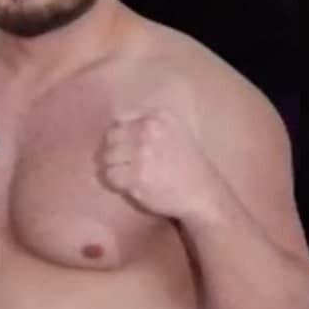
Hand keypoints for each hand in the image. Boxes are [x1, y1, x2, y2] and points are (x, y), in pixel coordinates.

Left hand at [97, 107, 216, 219]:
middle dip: (114, 150)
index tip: (126, 147)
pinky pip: (110, 175)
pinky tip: (129, 184)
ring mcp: (142, 154)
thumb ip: (147, 124)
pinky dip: (116, 182)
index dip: (120, 135)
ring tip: (127, 174)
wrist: (201, 191)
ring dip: (113, 167)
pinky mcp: (136, 177)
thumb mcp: (173, 131)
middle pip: (110, 136)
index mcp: (157, 117)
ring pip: (107, 156)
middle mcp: (148, 131)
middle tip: (124, 163)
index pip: (120, 119)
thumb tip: (114, 124)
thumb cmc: (187, 163)